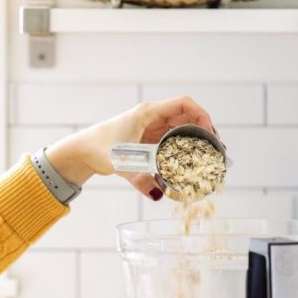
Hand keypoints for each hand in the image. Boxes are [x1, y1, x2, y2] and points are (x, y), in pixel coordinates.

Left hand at [45, 97, 215, 199]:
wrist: (82, 152)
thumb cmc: (98, 149)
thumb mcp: (121, 163)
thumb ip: (140, 178)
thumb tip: (159, 193)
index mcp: (148, 113)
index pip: (184, 104)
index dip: (202, 115)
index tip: (211, 133)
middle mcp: (153, 117)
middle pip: (188, 116)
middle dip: (204, 130)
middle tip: (215, 149)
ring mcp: (153, 128)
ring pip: (183, 128)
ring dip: (196, 139)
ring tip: (208, 156)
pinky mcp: (151, 140)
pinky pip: (174, 140)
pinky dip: (185, 148)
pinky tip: (192, 163)